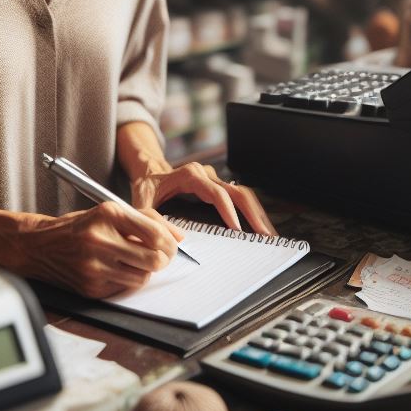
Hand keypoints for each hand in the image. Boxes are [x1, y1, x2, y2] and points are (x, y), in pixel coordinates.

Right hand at [20, 202, 182, 298]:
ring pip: (143, 277)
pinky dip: (128, 279)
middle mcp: (100, 240)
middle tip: (163, 256)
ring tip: (136, 261)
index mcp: (108, 214)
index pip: (154, 233)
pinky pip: (125, 288)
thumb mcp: (110, 211)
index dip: (170, 242)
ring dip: (146, 270)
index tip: (173, 244)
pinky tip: (118, 269)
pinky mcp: (91, 287)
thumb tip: (179, 237)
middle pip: (154, 259)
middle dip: (164, 259)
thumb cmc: (80, 226)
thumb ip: (147, 220)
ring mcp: (94, 266)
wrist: (40, 246)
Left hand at [131, 161, 277, 235]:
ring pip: (243, 194)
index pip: (216, 193)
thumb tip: (172, 239)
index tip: (237, 230)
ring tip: (270, 236)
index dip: (228, 211)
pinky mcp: (219, 188)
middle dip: (254, 214)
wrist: (149, 171)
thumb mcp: (141, 202)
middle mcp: (206, 175)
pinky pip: (240, 198)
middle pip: (237, 192)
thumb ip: (150, 220)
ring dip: (258, 214)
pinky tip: (260, 229)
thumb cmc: (146, 187)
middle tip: (266, 236)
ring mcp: (215, 180)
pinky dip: (252, 213)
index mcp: (190, 175)